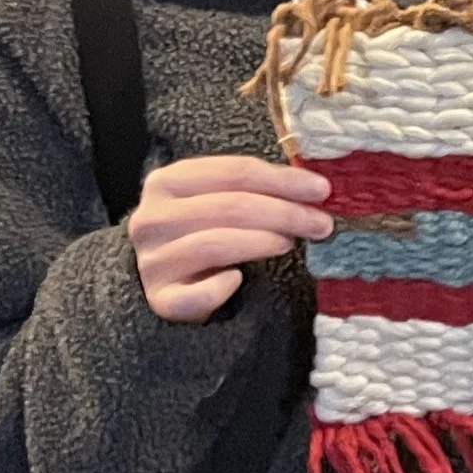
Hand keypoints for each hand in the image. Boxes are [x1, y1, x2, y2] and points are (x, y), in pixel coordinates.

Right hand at [129, 154, 331, 324]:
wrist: (170, 280)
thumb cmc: (205, 232)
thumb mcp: (221, 200)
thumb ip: (255, 189)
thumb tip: (316, 188)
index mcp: (167, 181)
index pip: (234, 172)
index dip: (282, 180)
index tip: (321, 189)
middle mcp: (151, 218)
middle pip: (228, 206)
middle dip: (283, 213)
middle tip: (321, 223)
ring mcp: (151, 261)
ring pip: (213, 243)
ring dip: (260, 241)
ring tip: (290, 244)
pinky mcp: (159, 300)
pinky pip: (192, 296)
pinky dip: (218, 289)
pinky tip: (236, 281)